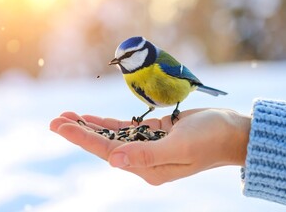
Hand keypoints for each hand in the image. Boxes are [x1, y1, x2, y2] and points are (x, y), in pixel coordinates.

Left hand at [50, 108, 250, 184]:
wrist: (231, 132)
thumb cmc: (210, 139)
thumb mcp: (181, 148)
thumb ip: (148, 156)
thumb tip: (114, 161)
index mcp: (149, 168)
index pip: (107, 152)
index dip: (82, 138)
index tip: (59, 125)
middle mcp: (145, 161)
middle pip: (104, 145)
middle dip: (79, 132)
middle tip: (55, 120)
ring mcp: (148, 147)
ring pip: (112, 137)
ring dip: (90, 126)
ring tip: (68, 116)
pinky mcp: (154, 134)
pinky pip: (124, 129)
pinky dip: (108, 123)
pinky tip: (93, 118)